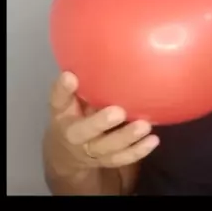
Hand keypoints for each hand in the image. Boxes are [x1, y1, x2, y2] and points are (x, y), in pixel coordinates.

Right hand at [45, 72, 159, 173]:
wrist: (68, 152)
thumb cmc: (77, 113)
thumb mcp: (73, 99)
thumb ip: (85, 81)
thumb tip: (103, 50)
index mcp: (62, 114)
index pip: (58, 100)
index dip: (63, 90)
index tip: (70, 77)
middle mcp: (74, 134)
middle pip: (83, 132)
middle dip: (99, 122)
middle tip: (118, 111)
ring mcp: (90, 150)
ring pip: (106, 148)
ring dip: (126, 138)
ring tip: (144, 126)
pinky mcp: (106, 160)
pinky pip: (122, 158)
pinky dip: (138, 150)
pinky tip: (153, 140)